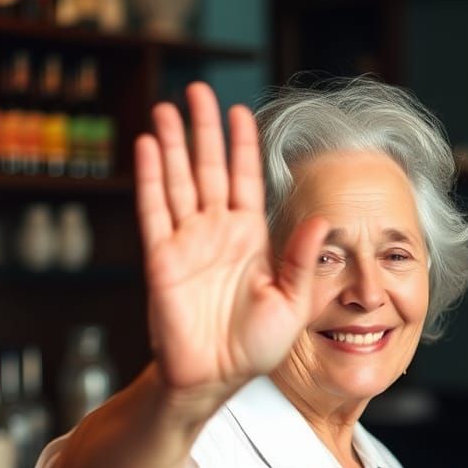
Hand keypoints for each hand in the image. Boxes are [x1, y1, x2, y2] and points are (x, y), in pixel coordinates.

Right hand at [136, 82, 327, 401]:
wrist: (216, 377)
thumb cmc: (257, 345)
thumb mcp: (293, 302)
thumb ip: (303, 260)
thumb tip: (321, 220)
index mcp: (251, 238)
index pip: (247, 180)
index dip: (242, 146)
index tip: (240, 112)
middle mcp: (218, 232)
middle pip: (209, 169)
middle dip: (204, 130)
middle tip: (198, 91)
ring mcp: (187, 241)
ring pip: (178, 180)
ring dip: (172, 144)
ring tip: (168, 107)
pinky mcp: (161, 257)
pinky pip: (154, 210)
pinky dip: (149, 177)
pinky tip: (147, 146)